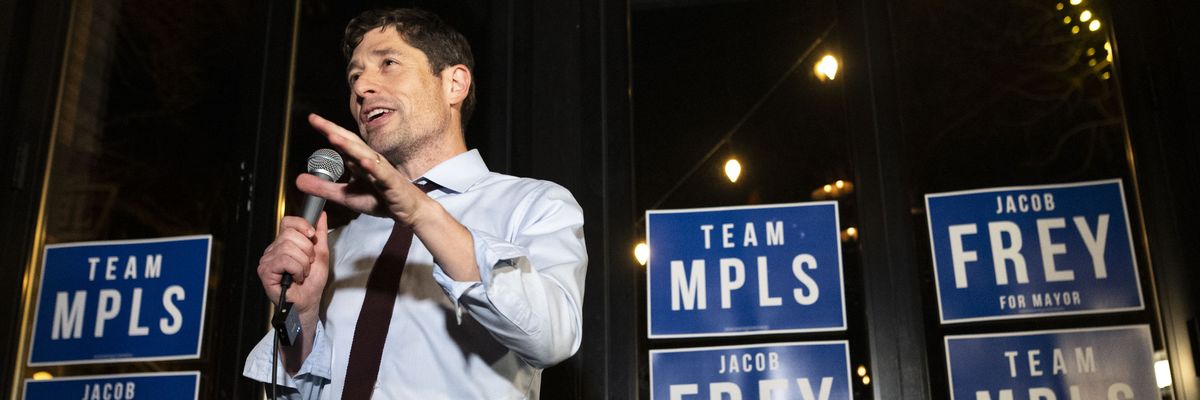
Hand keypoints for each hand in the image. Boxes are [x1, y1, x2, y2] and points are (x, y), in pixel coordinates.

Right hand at [257, 213, 328, 318]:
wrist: (308, 302)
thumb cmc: (312, 282)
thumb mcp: (321, 254)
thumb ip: (320, 234)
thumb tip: (321, 215)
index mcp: (284, 243)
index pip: (288, 222)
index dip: (302, 225)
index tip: (312, 236)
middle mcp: (273, 250)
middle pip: (290, 234)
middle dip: (307, 250)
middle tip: (308, 264)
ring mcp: (267, 260)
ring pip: (288, 248)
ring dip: (303, 263)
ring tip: (303, 273)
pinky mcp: (265, 271)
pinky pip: (284, 260)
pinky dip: (297, 269)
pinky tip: (296, 278)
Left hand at [297, 113, 433, 226]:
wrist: (408, 211)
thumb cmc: (380, 199)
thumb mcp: (345, 195)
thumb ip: (323, 187)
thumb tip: (298, 179)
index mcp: (359, 161)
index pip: (342, 142)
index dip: (327, 130)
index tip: (312, 119)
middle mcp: (370, 160)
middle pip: (350, 143)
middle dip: (334, 131)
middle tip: (317, 121)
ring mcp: (382, 170)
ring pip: (364, 155)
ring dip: (349, 146)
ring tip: (333, 137)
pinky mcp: (392, 183)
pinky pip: (382, 174)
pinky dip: (374, 167)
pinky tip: (365, 162)